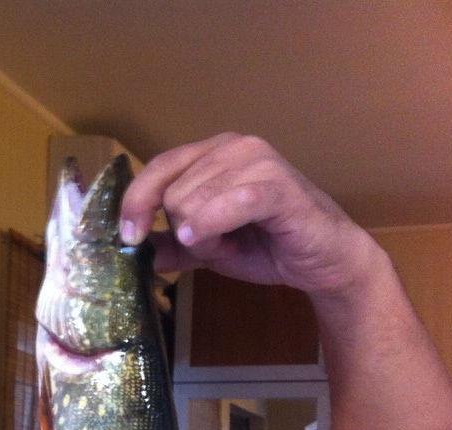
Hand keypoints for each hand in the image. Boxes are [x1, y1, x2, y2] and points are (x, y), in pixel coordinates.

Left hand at [120, 133, 378, 299]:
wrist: (323, 261)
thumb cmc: (265, 245)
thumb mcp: (204, 247)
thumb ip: (170, 244)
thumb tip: (131, 249)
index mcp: (212, 153)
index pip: (158, 167)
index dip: (135, 202)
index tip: (128, 236)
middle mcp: (234, 146)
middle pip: (172, 193)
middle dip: (184, 231)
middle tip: (217, 243)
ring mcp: (258, 160)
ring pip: (191, 201)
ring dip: (204, 238)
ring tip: (234, 243)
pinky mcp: (278, 185)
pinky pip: (228, 203)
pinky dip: (211, 225)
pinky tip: (214, 243)